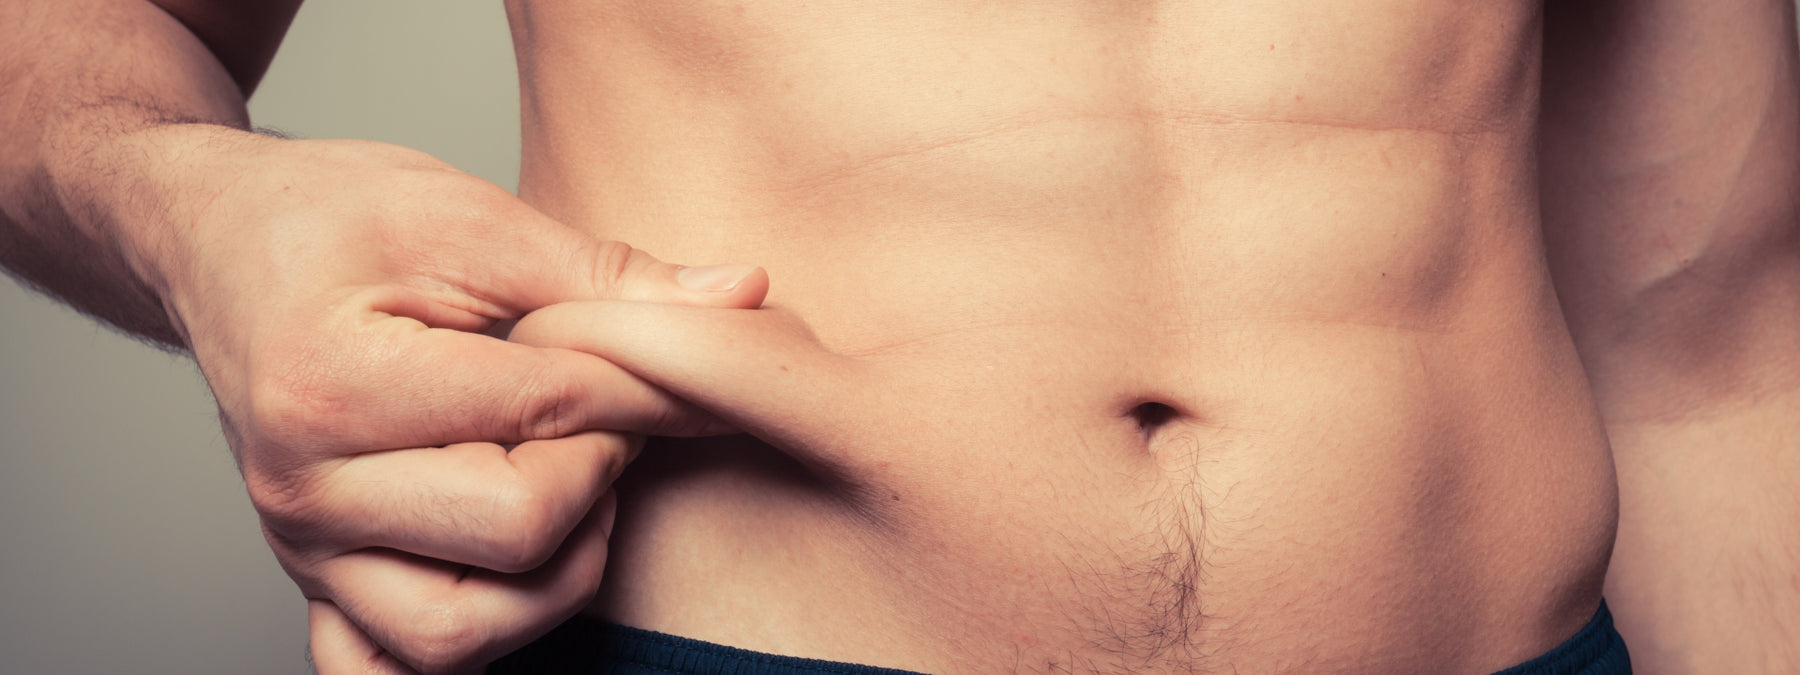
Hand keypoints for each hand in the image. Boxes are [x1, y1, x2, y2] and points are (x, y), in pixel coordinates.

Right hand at [141, 129, 768, 671]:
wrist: (222, 244)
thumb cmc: (336, 218)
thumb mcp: (471, 217)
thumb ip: (607, 272)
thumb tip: (743, 295)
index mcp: (331, 384)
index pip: (546, 415)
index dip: (647, 390)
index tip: (693, 366)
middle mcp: (303, 488)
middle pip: (518, 533)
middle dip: (600, 470)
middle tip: (609, 414)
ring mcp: (304, 549)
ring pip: (463, 637)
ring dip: (556, 570)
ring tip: (572, 484)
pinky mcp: (315, 582)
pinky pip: (388, 667)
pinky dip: (466, 638)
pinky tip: (509, 568)